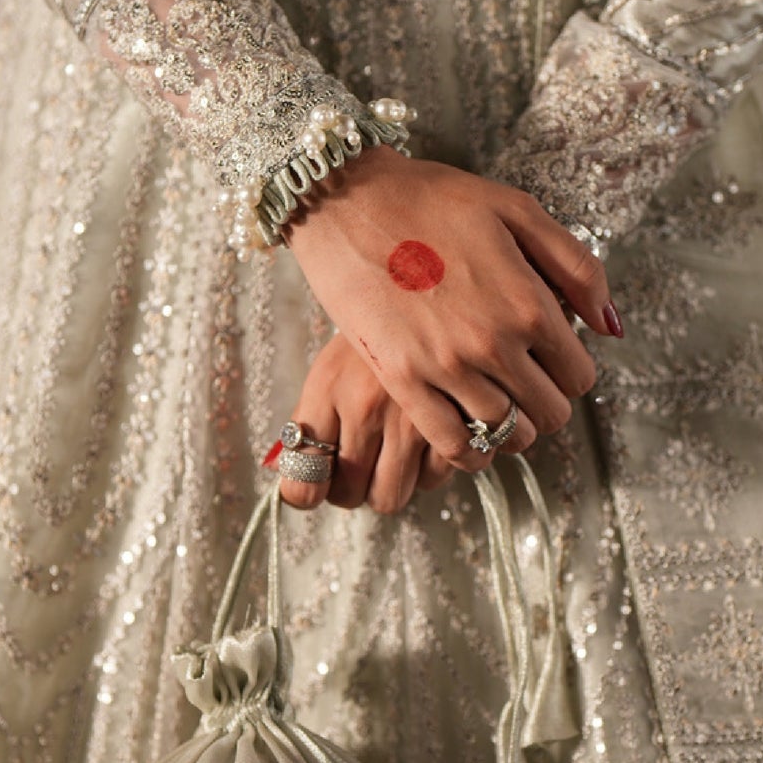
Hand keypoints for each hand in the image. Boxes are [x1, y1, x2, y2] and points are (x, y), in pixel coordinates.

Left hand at [273, 333, 538, 513]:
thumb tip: (301, 493)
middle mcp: (366, 408)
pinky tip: (439, 431)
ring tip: (403, 448)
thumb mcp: (332, 360)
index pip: (302, 483)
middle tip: (366, 464)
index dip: (308, 491)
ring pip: (397, 495)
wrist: (432, 265)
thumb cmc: (377, 319)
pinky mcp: (461, 415)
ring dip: (399, 480)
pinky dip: (439, 462)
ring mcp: (414, 415)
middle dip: (357, 488)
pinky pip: (442, 475)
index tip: (318, 483)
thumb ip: (312, 422)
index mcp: (328, 392)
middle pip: (352, 497)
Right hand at [286, 146, 621, 471]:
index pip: (578, 375)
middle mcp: (495, 343)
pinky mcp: (404, 381)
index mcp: (529, 302)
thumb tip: (610, 326)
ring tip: (496, 406)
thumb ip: (576, 267)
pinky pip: (454, 444)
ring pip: (506, 435)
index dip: (570, 371)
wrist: (348, 200)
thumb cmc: (431, 198)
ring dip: (510, 428)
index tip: (551, 360)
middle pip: (549, 412)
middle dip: (545, 403)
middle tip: (526, 385)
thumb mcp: (517, 210)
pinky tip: (468, 434)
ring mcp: (448, 367)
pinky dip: (470, 451)